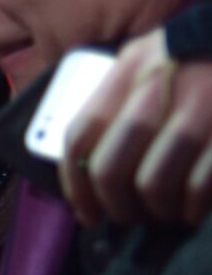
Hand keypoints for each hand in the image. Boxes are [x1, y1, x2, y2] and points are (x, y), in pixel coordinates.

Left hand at [61, 27, 211, 226]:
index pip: (80, 134)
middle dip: (115, 205)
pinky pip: (200, 186)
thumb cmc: (201, 59)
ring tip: (165, 212)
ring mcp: (202, 106)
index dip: (75, 185)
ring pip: (153, 183)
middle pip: (110, 168)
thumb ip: (120, 99)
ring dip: (156, 210)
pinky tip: (195, 209)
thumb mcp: (154, 58)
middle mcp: (159, 85)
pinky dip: (193, 208)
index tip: (87, 212)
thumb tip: (86, 168)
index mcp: (131, 67)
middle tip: (128, 216)